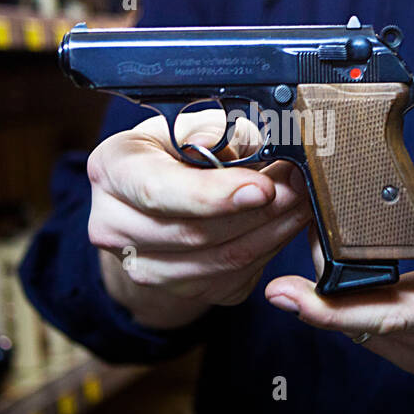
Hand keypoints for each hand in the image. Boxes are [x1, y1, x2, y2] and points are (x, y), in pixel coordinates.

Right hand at [89, 108, 311, 328]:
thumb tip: (257, 146)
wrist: (152, 199)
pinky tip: (285, 225)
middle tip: (301, 183)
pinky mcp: (177, 291)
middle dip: (260, 209)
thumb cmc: (174, 150)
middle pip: (195, 232)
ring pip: (221, 260)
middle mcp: (113, 225)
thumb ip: (216, 132)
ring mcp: (143, 267)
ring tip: (301, 201)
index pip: (159, 191)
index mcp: (111, 170)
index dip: (213, 194)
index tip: (263, 187)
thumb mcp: (188, 123)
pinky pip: (233, 278)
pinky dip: (268, 251)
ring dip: (272, 231)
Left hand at [263, 188, 413, 375]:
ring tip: (312, 263)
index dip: (339, 307)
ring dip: (333, 307)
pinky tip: (334, 288)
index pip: (398, 311)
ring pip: (369, 337)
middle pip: (372, 329)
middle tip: (278, 286)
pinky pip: (377, 339)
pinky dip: (350, 315)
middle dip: (319, 307)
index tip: (294, 294)